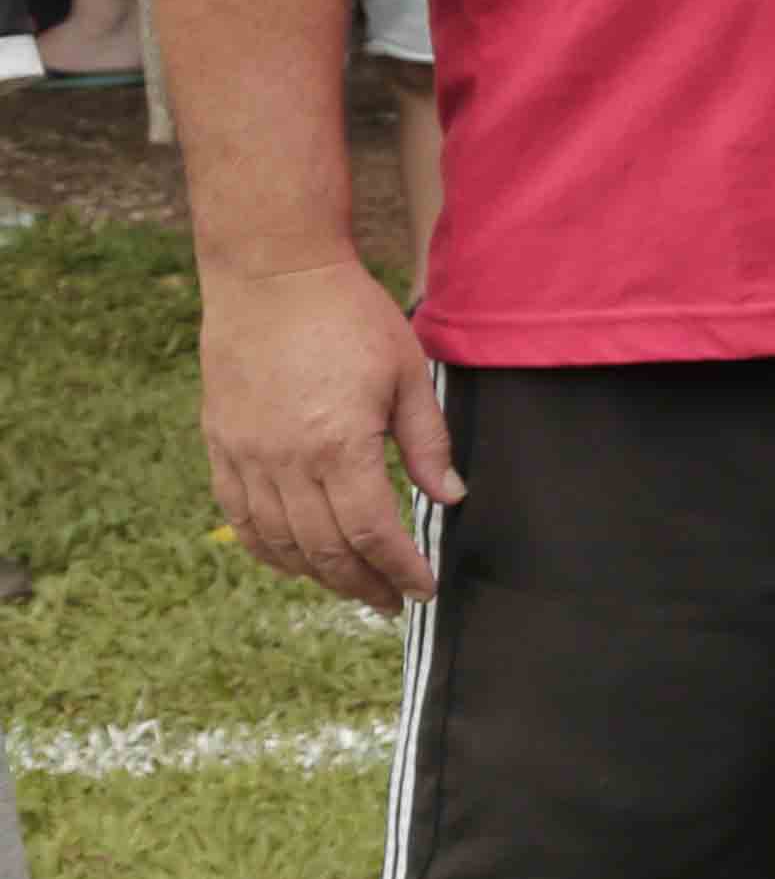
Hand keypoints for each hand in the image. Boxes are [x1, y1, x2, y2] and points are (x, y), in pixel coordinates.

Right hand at [200, 257, 452, 614]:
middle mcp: (285, 459)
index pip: (371, 532)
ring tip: (353, 586)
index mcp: (338, 444)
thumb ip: (427, 442)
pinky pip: (238, 515)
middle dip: (363, 583)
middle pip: (324, 548)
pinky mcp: (220, 443)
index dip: (400, 568)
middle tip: (392, 602)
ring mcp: (246, 454)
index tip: (422, 588)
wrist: (273, 276)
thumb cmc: (350, 316)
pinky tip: (292, 561)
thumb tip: (449, 497)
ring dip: (317, 574)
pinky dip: (266, 548)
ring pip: (278, 541)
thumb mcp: (408, 374)